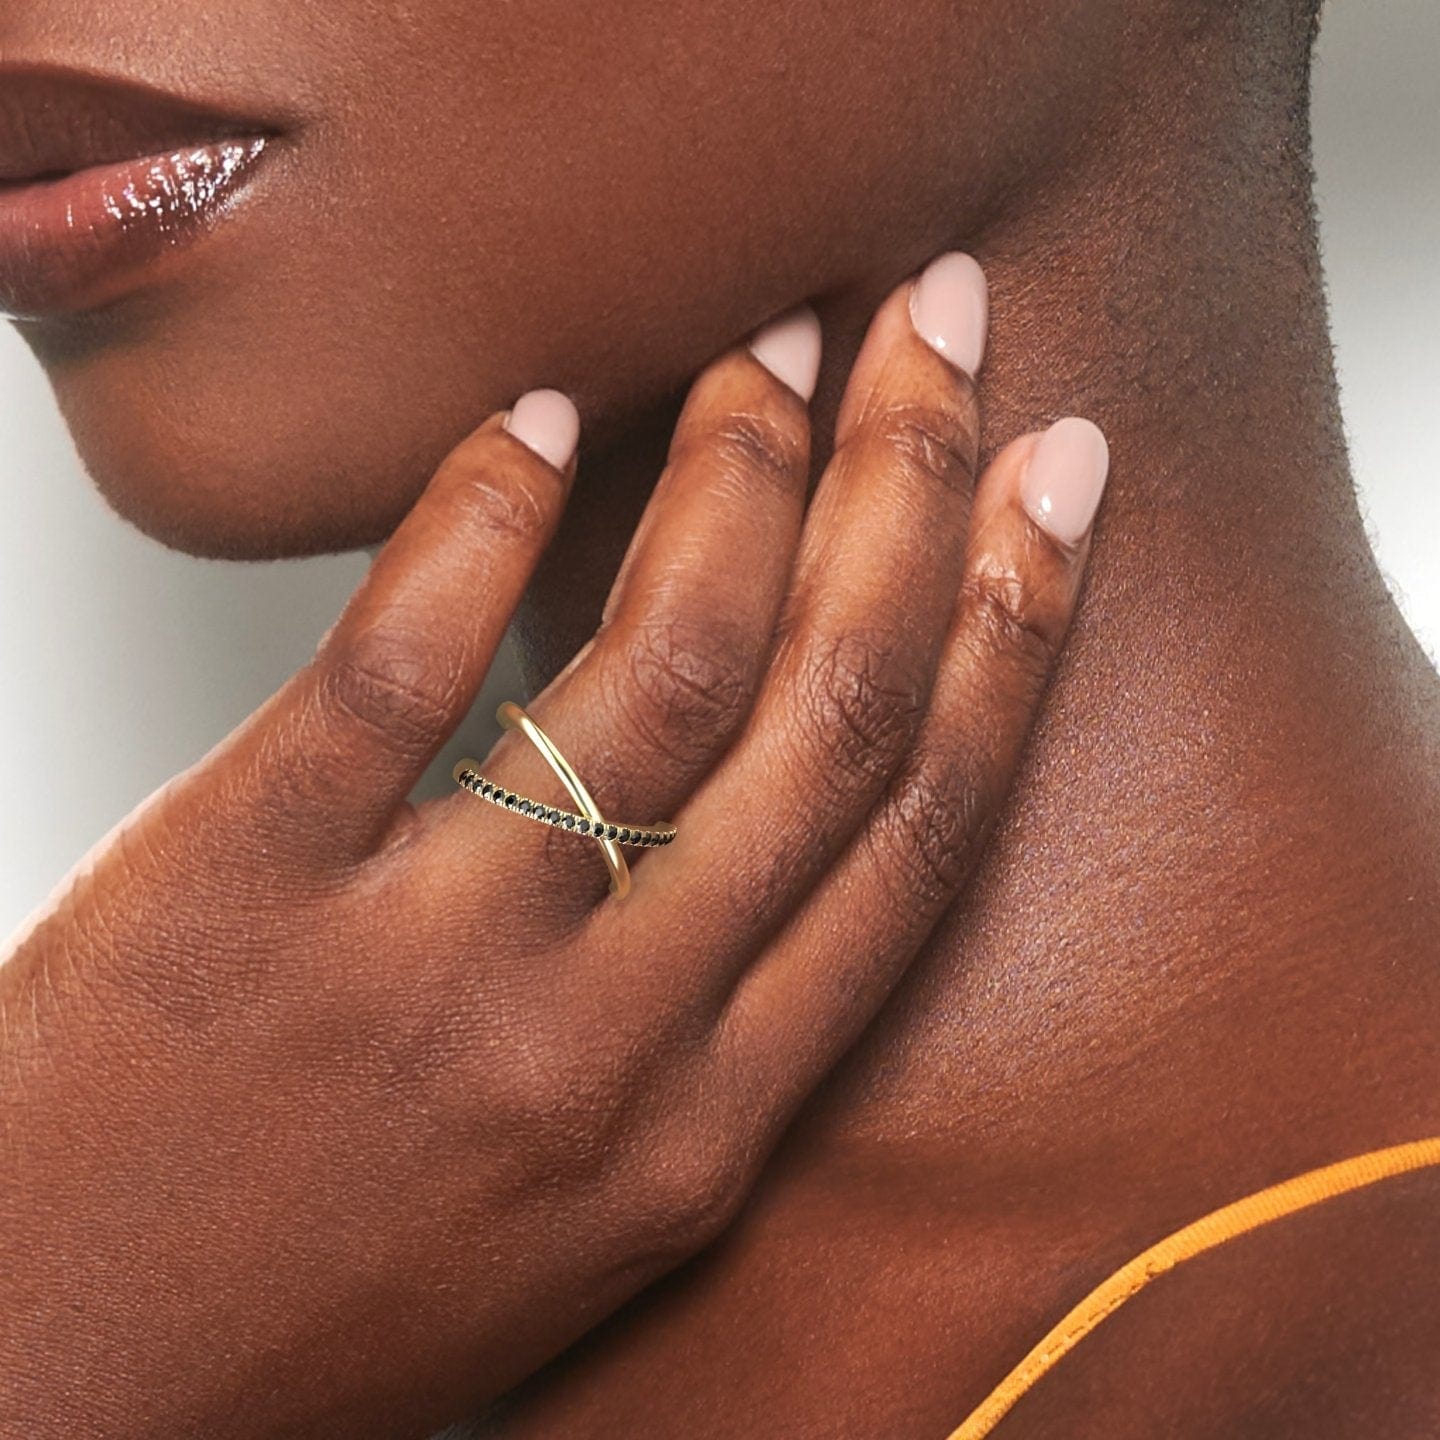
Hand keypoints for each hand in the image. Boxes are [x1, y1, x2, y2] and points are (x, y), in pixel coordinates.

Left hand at [0, 252, 1107, 1438]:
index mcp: (705, 1132)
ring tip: (766, 348)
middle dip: (912, 492)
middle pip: (824, 717)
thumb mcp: (581, 1204)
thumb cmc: (327, 1303)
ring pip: (655, 668)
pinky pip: (404, 661)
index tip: (1051, 492)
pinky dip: (484, 511)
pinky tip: (534, 421)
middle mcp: (607, 1049)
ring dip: (735, 472)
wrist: (65, 1391)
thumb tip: (756, 809)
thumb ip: (691, 1032)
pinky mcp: (244, 889)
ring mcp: (431, 967)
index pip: (914, 839)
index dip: (1007, 637)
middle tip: (939, 330)